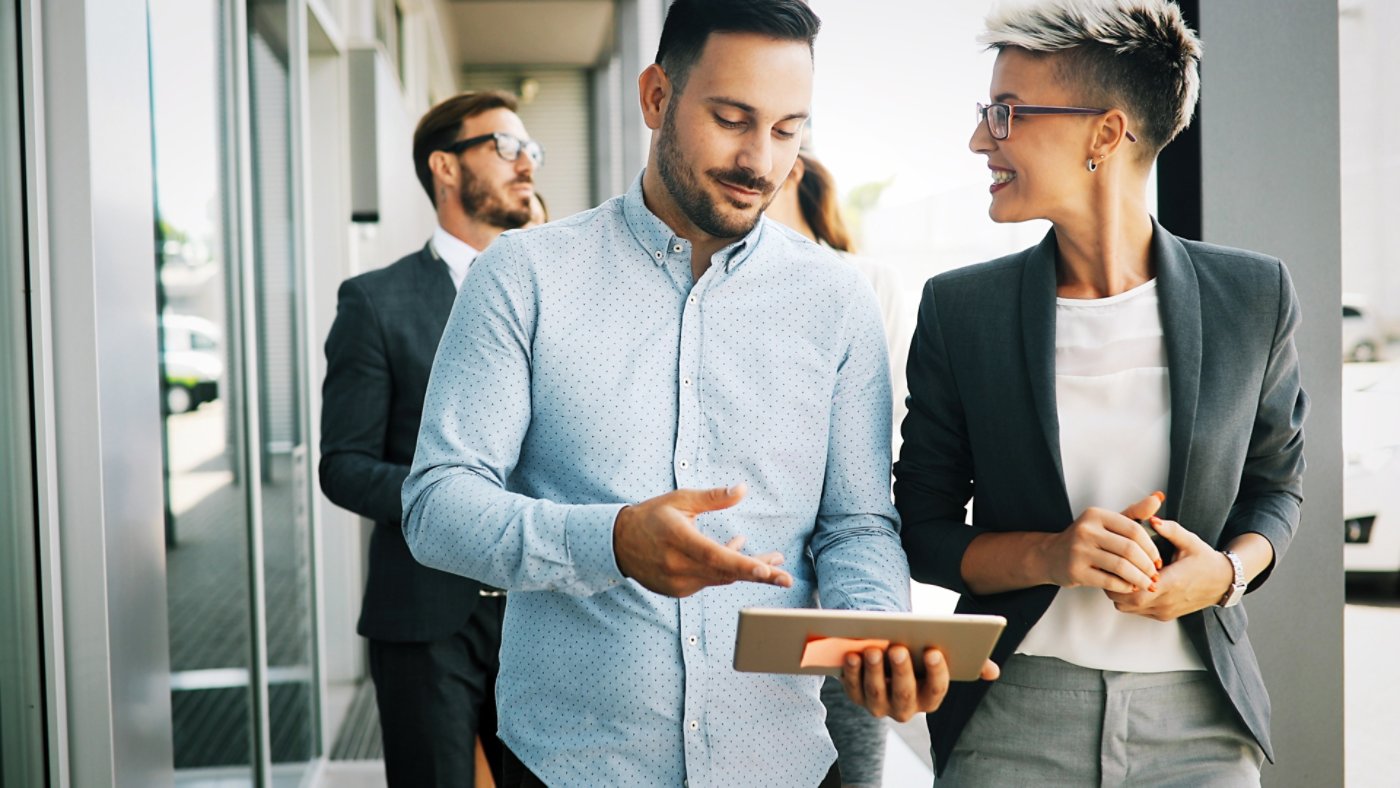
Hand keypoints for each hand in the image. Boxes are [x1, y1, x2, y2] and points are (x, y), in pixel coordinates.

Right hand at [612, 483, 792, 597]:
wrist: (619, 543)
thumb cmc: (652, 516)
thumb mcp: (681, 499)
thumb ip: (713, 497)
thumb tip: (742, 489)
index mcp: (678, 539)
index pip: (714, 556)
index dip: (741, 564)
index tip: (765, 570)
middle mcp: (677, 565)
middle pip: (725, 573)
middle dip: (759, 574)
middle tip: (786, 578)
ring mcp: (677, 582)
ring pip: (720, 579)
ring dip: (747, 571)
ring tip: (774, 562)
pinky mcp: (679, 590)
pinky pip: (710, 581)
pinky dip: (726, 571)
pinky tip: (739, 554)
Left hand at [841, 645, 999, 722]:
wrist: (885, 655)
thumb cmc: (917, 656)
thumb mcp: (939, 657)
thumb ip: (969, 663)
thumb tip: (992, 671)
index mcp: (930, 697)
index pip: (936, 689)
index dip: (936, 672)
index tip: (933, 650)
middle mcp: (905, 708)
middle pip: (904, 693)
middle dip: (901, 671)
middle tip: (899, 648)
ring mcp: (879, 705)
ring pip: (876, 694)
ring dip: (874, 672)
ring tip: (872, 649)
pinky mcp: (856, 696)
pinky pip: (852, 688)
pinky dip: (850, 673)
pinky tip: (850, 655)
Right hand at [1039, 493, 1164, 593]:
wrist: (1051, 555)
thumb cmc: (1085, 539)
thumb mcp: (1107, 521)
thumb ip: (1134, 512)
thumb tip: (1158, 497)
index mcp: (1096, 515)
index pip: (1134, 529)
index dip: (1151, 547)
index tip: (1158, 559)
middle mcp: (1085, 530)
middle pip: (1129, 549)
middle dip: (1148, 565)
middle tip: (1155, 574)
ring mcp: (1078, 551)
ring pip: (1121, 567)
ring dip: (1139, 578)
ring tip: (1147, 584)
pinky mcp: (1075, 571)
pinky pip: (1109, 582)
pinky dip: (1124, 587)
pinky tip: (1130, 587)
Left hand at [1105, 517, 1233, 620]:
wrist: (1223, 582)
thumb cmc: (1204, 560)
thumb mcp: (1190, 541)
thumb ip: (1170, 529)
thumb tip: (1151, 518)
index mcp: (1172, 583)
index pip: (1136, 589)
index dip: (1121, 578)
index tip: (1114, 562)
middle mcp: (1167, 602)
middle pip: (1127, 602)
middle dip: (1113, 586)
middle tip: (1110, 567)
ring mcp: (1165, 611)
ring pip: (1129, 608)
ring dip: (1119, 593)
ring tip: (1118, 573)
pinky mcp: (1164, 615)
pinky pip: (1138, 611)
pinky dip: (1128, 599)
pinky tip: (1130, 582)